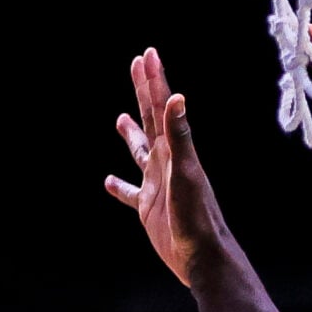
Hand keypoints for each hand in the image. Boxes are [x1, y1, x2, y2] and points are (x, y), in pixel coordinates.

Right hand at [104, 48, 234, 287]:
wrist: (202, 256)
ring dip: (131, 134)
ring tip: (119, 118)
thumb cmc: (196, 216)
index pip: (161, 108)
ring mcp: (156, 185)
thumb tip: (176, 98)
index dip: (153, 81)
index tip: (147, 55)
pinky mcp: (148, 208)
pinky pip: (130, 193)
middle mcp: (165, 163)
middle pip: (150, 120)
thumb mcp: (186, 173)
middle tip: (137, 65)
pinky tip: (109, 181)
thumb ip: (180, 136)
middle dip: (144, 92)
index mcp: (173, 151)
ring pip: (139, 152)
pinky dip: (120, 186)